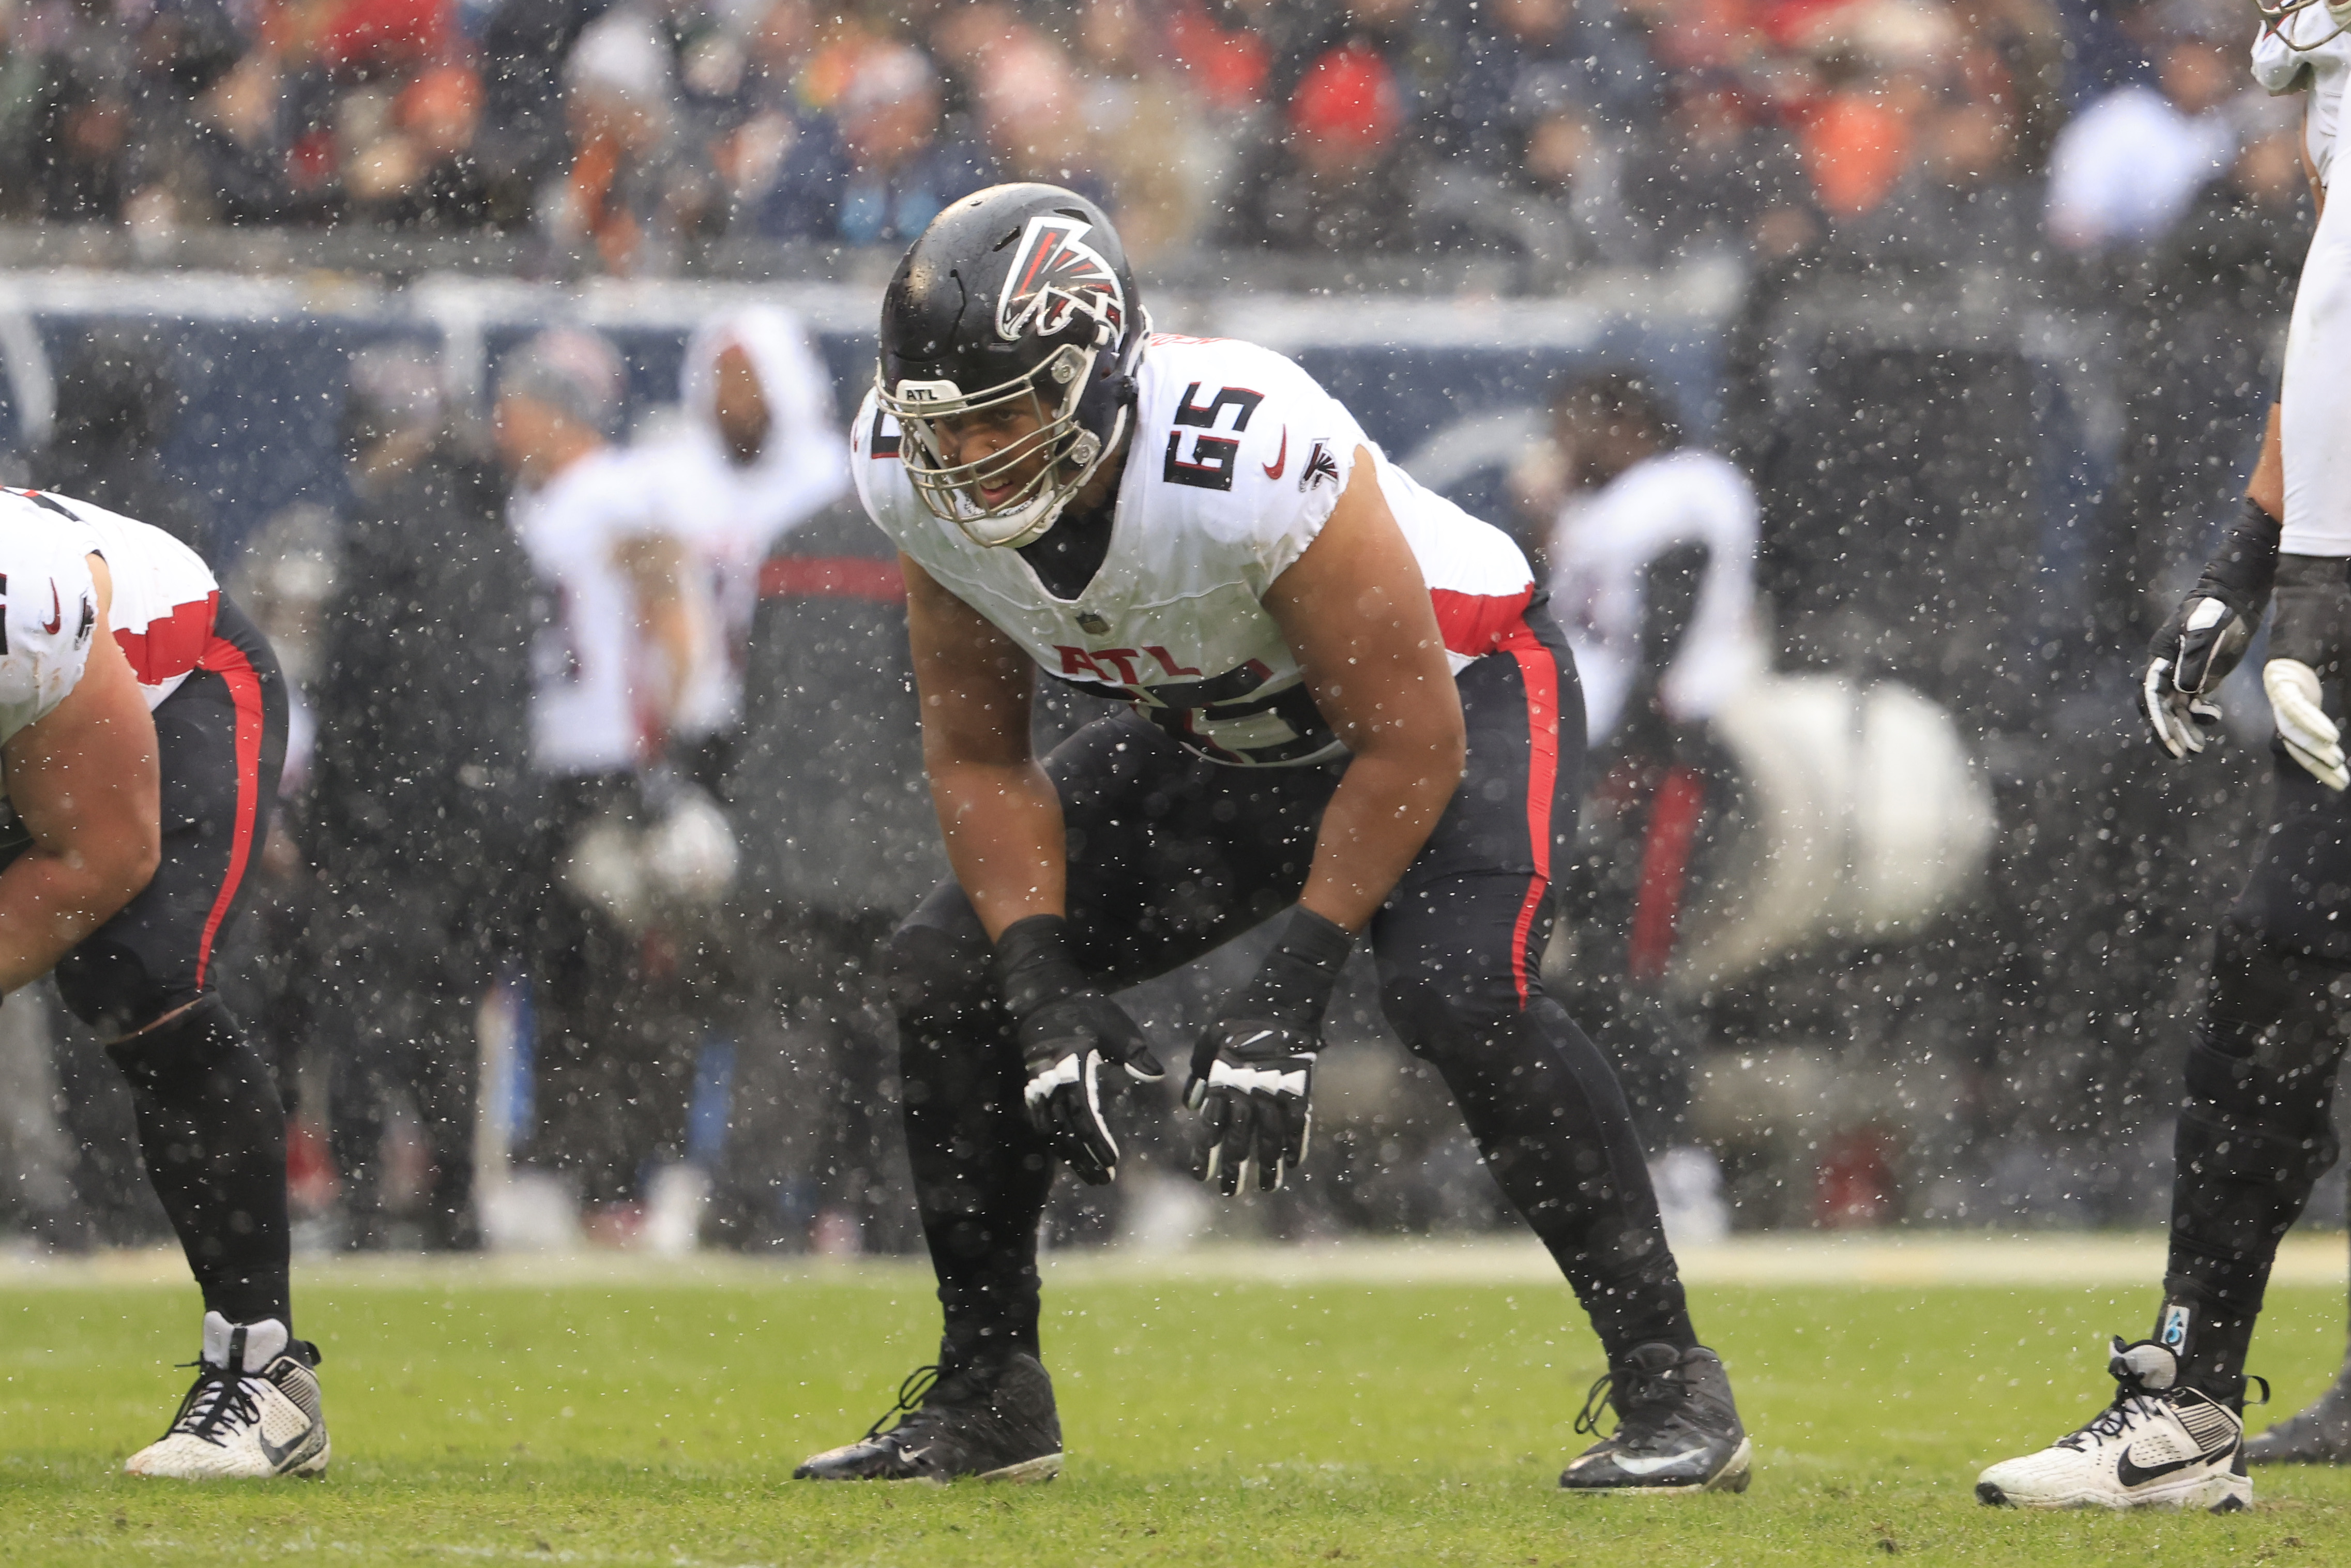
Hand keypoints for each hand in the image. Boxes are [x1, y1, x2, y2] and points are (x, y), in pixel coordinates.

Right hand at [993, 915, 1162, 1184]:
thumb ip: (1134, 1052)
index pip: (1083, 1113)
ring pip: (1051, 1130)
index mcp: (1071, 1066)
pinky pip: (1040, 1120)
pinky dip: (1054, 1140)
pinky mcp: (1032, 1085)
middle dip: (1084, 1157)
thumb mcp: (1115, 1025)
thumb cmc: (1084, 1009)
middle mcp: (1050, 1079)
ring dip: (1070, 1155)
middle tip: (1104, 1180)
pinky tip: (1068, 1154)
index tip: (1113, 1161)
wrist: (1042, 994)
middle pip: (1065, 1130)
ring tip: (1090, 1175)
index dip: (1097, 1141)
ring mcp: (1037, 1084)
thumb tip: (1157, 1074)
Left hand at [1183, 907, 1352, 1193]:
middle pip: (1241, 1138)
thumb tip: (1191, 1106)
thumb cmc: (1240, 1015)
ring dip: (1268, 1165)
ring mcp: (1276, 1088)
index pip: (1211, 1126)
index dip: (1206, 1153)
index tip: (1200, 1176)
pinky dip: (1297, 1144)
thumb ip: (1199, 1074)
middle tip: (1229, 1193)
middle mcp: (1248, 1089)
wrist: (1283, 994)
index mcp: (1223, 1079)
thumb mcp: (1209, 1039)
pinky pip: (1299, 1122)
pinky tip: (1293, 1164)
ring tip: (1266, 1189)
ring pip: (1271, 1137)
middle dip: (1234, 1168)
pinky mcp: (1301, 1084)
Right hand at [2142, 596, 2246, 757]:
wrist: (2234, 599)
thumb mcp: (2203, 634)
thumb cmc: (2215, 613)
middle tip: (2181, 754)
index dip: (2158, 720)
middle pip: (2159, 708)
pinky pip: (2192, 703)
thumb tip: (2184, 692)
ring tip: (2197, 748)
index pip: (2152, 696)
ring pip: (2176, 709)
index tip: (2168, 740)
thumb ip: (2193, 662)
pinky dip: (2199, 715)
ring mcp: (2183, 675)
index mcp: (2159, 660)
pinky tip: (2212, 718)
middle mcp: (2166, 671)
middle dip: (2168, 731)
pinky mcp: (2199, 677)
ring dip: (2184, 728)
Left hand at [2265, 556, 2350, 790]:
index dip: (2322, 761)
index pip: (2307, 737)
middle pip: (2296, 739)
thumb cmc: (2338, 625)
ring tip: (2337, 765)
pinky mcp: (2279, 669)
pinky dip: (2311, 721)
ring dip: (2315, 748)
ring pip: (2292, 725)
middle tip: (2340, 783)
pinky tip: (2330, 738)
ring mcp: (2280, 683)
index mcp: (2301, 695)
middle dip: (2318, 764)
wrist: (2317, 590)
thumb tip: (2347, 734)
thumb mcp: (2349, 669)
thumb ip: (2350, 697)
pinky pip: (2294, 703)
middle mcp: (2285, 694)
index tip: (2341, 780)